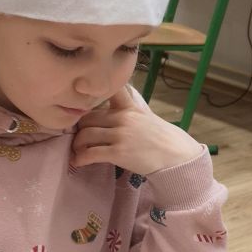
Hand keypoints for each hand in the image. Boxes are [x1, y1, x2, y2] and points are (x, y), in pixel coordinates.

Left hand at [71, 85, 200, 173]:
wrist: (174, 155)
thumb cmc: (159, 138)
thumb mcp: (144, 116)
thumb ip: (127, 111)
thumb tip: (109, 112)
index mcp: (128, 107)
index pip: (110, 90)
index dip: (93, 90)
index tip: (79, 92)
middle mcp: (122, 118)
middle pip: (88, 118)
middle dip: (79, 129)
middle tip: (77, 137)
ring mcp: (120, 135)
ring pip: (86, 135)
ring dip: (77, 144)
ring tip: (77, 151)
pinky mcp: (118, 152)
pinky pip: (91, 153)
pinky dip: (80, 158)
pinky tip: (77, 161)